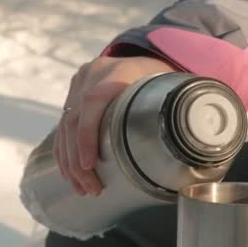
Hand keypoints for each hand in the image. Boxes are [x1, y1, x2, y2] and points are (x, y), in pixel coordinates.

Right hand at [54, 55, 176, 195]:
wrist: (145, 58)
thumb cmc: (161, 80)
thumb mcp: (166, 89)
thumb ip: (172, 112)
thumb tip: (184, 144)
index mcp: (117, 71)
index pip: (93, 102)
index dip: (87, 135)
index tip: (89, 165)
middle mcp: (92, 74)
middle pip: (74, 120)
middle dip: (78, 160)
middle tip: (91, 189)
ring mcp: (79, 82)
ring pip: (64, 126)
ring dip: (69, 161)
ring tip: (82, 188)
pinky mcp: (73, 91)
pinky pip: (62, 124)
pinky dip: (65, 151)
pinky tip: (69, 172)